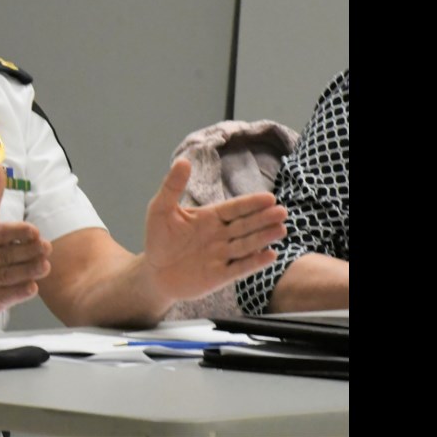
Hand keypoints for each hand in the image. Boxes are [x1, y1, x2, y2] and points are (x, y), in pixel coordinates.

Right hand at [0, 165, 51, 318]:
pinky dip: (20, 291)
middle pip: (8, 255)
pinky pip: (7, 296)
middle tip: (47, 246)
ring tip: (45, 265)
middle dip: (29, 252)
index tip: (34, 231)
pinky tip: (32, 285)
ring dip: (30, 271)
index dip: (17, 232)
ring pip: (10, 276)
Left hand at [143, 158, 286, 301]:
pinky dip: (254, 262)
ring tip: (281, 229)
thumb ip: (173, 187)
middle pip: (245, 225)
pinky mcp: (220, 275)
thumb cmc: (158, 238)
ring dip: (263, 237)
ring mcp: (222, 255)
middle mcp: (220, 235)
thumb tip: (183, 160)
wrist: (154, 272)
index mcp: (210, 217)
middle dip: (263, 218)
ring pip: (246, 245)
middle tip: (282, 211)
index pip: (234, 208)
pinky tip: (270, 255)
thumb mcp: (161, 209)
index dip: (251, 203)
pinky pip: (239, 268)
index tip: (269, 197)